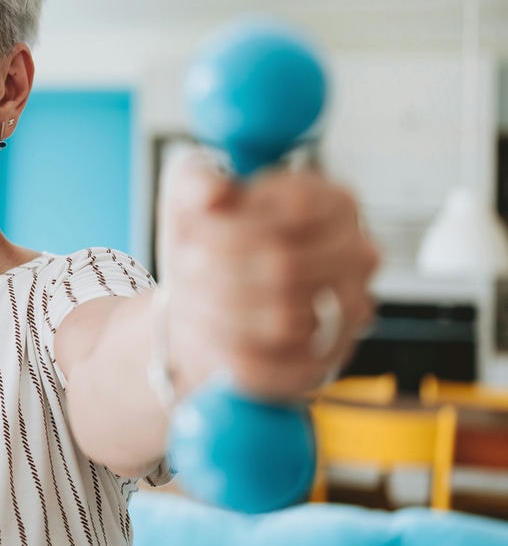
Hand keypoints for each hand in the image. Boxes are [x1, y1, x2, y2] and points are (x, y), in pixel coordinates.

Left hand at [157, 150, 379, 400]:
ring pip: (284, 320)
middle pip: (287, 265)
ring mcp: (349, 314)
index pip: (297, 208)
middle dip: (219, 268)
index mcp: (336, 203)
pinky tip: (206, 330)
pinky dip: (227, 350)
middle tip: (187, 265)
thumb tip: (213, 193)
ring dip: (219, 308)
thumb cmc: (208, 240)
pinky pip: (274, 364)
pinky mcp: (322, 363)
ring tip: (192, 295)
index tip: (198, 229)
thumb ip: (198, 181)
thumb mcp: (191, 194)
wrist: (203, 300)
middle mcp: (358, 257)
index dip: (234, 223)